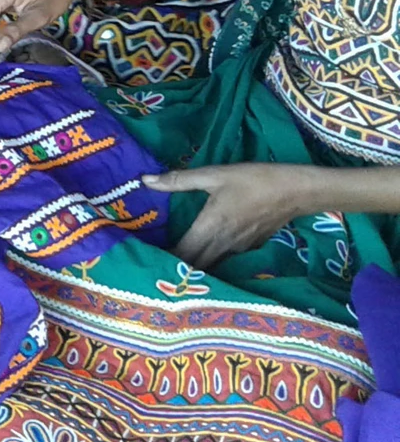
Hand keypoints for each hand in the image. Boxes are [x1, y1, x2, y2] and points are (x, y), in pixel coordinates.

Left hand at [154, 163, 316, 269]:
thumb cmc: (255, 180)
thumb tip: (144, 180)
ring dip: (191, 266)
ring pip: (209, 265)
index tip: (142, 259)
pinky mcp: (248, 248)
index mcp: (210, 228)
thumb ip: (179, 180)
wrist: (297, 191)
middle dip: (173, 267)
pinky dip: (209, 260)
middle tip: (151, 263)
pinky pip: (223, 259)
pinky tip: (201, 251)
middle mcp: (222, 245)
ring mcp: (237, 250)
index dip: (162, 260)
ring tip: (171, 261)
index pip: (181, 255)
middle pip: (193, 265)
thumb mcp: (215, 174)